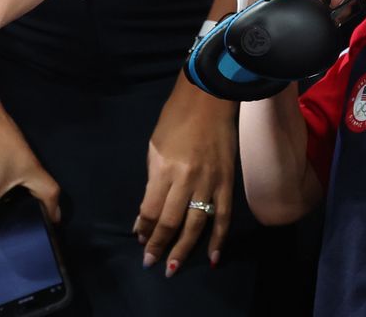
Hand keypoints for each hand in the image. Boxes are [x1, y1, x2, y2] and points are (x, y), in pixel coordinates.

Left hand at [134, 77, 236, 275]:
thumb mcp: (155, 143)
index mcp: (164, 167)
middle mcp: (186, 179)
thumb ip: (154, 176)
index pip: (151, 208)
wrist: (210, 97)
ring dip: (183, 249)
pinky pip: (223, 217)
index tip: (138, 238)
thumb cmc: (176, 117)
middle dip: (158, 244)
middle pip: (171, 221)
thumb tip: (150, 208)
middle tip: (150, 262)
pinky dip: (219, 239)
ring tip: (172, 267)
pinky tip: (213, 258)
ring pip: (196, 224)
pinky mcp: (227, 182)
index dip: (144, 226)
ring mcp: (209, 182)